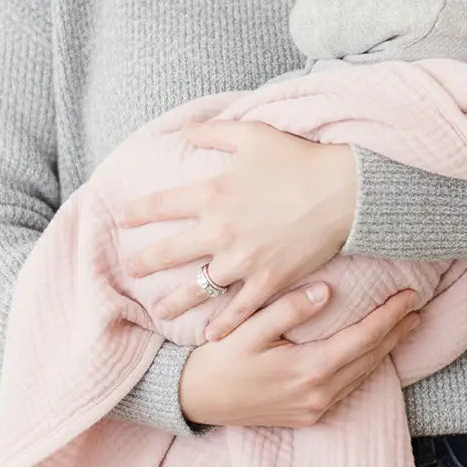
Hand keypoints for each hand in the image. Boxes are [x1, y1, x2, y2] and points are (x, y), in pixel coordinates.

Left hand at [119, 121, 356, 340]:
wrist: (343, 191)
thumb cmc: (298, 158)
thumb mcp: (252, 134)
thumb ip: (213, 131)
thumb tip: (185, 130)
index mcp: (212, 193)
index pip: (161, 206)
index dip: (138, 212)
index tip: (123, 219)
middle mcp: (220, 230)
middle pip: (169, 252)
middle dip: (145, 262)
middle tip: (131, 269)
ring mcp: (243, 260)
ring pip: (197, 288)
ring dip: (175, 302)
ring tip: (160, 311)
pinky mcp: (269, 280)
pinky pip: (239, 309)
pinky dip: (224, 325)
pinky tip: (211, 336)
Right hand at [179, 283, 420, 426]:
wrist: (194, 400)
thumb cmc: (219, 358)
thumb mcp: (249, 328)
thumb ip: (289, 309)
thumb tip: (328, 291)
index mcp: (308, 370)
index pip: (363, 339)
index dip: (390, 317)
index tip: (409, 296)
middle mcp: (318, 394)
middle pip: (370, 358)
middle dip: (397, 332)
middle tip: (418, 307)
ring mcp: (314, 409)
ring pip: (362, 375)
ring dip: (386, 349)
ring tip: (404, 326)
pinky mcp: (306, 415)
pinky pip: (348, 388)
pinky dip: (366, 366)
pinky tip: (371, 352)